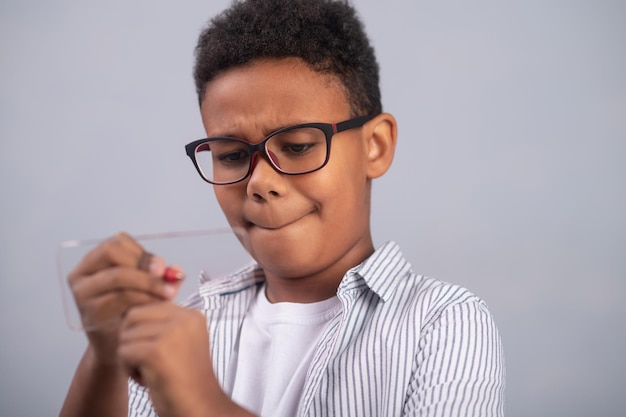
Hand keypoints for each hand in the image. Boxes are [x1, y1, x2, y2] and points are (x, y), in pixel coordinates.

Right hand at [67, 232, 179, 363]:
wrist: (119, 347)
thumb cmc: (131, 312)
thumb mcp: (145, 286)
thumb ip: (160, 275)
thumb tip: (175, 270)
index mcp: (93, 261)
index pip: (116, 242)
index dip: (141, 251)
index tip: (162, 266)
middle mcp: (81, 275)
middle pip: (111, 252)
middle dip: (142, 264)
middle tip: (164, 277)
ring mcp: (82, 294)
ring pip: (118, 275)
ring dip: (148, 282)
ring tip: (168, 293)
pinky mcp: (90, 313)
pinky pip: (120, 298)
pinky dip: (143, 298)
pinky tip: (156, 305)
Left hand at [117, 302, 237, 416]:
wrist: (201, 408)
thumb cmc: (187, 382)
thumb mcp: (181, 343)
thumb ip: (163, 325)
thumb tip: (128, 315)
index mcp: (192, 315)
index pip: (148, 307)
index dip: (141, 331)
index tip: (156, 353)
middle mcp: (184, 318)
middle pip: (132, 317)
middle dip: (132, 341)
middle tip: (149, 363)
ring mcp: (171, 333)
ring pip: (125, 336)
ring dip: (130, 358)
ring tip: (151, 372)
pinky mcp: (157, 351)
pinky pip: (123, 353)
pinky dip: (128, 370)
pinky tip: (147, 380)